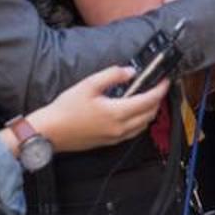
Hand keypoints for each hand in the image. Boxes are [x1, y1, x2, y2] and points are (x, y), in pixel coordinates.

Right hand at [23, 66, 168, 153]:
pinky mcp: (109, 142)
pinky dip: (139, 121)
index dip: (160, 89)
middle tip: (157, 86)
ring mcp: (115, 137)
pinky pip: (133, 132)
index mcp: (117, 113)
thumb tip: (131, 72)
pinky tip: (132, 112)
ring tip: (146, 97)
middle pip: (150, 114)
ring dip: (150, 111)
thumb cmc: (65, 110)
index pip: (149, 101)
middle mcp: (119, 128)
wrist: (49, 132)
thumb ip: (112, 75)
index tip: (165, 80)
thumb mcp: (88, 85)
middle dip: (157, 99)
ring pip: (143, 125)